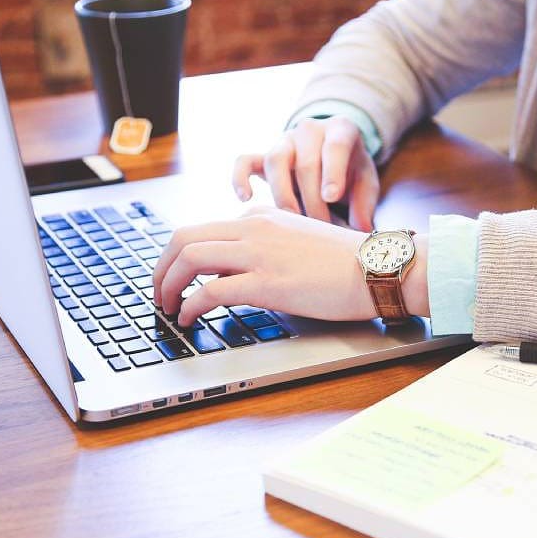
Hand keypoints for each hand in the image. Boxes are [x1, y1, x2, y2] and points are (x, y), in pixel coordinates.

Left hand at [153, 207, 428, 326]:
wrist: (378, 268)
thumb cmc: (347, 263)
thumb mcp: (298, 242)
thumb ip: (268, 247)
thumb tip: (239, 273)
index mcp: (261, 218)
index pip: (203, 230)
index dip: (178, 257)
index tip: (174, 278)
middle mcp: (253, 228)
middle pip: (184, 238)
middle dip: (161, 268)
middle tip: (158, 293)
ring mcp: (259, 253)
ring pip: (189, 258)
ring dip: (168, 285)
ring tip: (167, 308)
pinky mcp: (267, 282)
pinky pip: (210, 291)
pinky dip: (190, 306)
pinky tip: (189, 319)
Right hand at [232, 116, 379, 231]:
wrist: (332, 155)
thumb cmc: (351, 172)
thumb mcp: (366, 183)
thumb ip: (365, 204)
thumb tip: (361, 230)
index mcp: (341, 130)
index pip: (335, 146)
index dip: (332, 172)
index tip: (331, 197)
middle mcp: (310, 130)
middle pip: (305, 162)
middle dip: (312, 199)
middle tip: (320, 227)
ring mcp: (284, 141)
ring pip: (275, 161)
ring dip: (283, 194)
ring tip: (292, 220)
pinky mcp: (263, 156)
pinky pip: (245, 161)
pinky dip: (240, 178)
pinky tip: (246, 199)